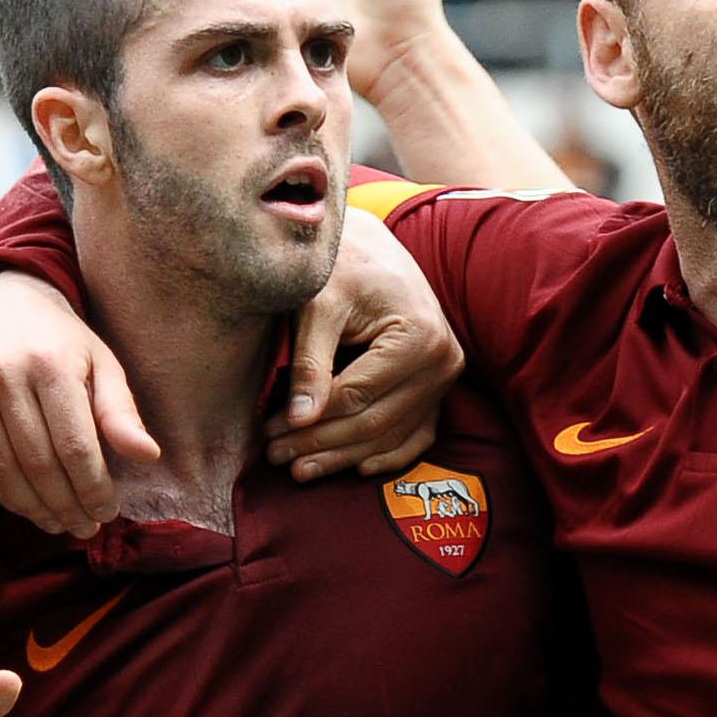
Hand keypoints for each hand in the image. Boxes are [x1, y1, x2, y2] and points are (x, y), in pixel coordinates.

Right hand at [0, 273, 157, 539]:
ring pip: (3, 468)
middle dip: (67, 505)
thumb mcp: (100, 361)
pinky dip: (0, 491)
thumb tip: (148, 456)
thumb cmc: (58, 337)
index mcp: (50, 362)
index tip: (108, 512)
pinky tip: (25, 504)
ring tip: (58, 522)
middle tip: (85, 527)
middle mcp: (2, 372)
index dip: (93, 489)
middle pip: (39, 463)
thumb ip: (121, 411)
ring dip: (33, 507)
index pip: (75, 447)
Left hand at [266, 210, 462, 480]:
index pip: (355, 396)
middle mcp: (444, 361)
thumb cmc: (342, 267)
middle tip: (275, 456)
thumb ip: (310, 361)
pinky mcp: (440, 387)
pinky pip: (417, 435)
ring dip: (344, 456)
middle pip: (374, 422)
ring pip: (391, 435)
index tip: (269, 435)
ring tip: (299, 467)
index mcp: (419, 337)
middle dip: (321, 445)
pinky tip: (354, 468)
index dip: (309, 424)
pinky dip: (386, 455)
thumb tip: (299, 421)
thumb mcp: (318, 305)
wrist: (373, 248)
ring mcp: (447, 378)